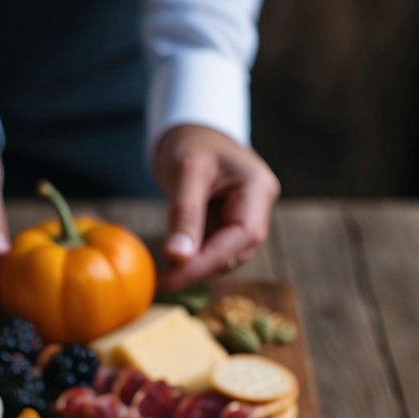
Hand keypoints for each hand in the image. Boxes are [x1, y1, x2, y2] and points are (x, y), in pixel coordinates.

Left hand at [154, 124, 279, 291]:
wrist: (193, 134)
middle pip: (234, 253)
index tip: (172, 280)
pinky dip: (192, 261)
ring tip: (162, 275)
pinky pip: (213, 253)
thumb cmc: (192, 143)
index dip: (207, 262)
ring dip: (194, 268)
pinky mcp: (230, 230)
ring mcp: (246, 221)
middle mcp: (259, 208)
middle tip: (160, 283)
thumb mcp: (186, 172)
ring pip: (224, 258)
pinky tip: (170, 265)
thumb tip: (177, 258)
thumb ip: (185, 214)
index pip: (240, 237)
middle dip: (198, 269)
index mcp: (258, 189)